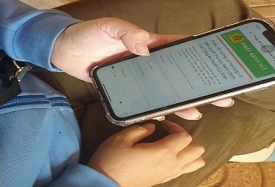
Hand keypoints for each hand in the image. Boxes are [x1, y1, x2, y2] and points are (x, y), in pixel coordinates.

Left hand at [51, 17, 234, 119]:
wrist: (61, 50)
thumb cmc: (85, 33)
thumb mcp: (106, 26)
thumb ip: (126, 31)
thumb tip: (146, 46)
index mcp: (144, 41)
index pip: (175, 46)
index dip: (196, 53)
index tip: (217, 62)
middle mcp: (143, 59)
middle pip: (175, 72)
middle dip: (196, 83)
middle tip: (218, 97)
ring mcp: (134, 74)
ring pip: (162, 88)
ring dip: (180, 99)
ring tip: (197, 112)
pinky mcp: (123, 87)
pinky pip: (143, 98)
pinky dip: (155, 107)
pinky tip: (166, 116)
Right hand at [88, 121, 204, 186]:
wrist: (106, 183)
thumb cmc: (112, 160)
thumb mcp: (122, 138)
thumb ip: (140, 128)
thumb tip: (152, 126)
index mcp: (163, 153)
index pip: (185, 136)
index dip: (175, 126)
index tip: (162, 124)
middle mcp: (171, 165)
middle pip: (198, 150)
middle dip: (187, 138)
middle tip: (170, 132)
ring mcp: (169, 174)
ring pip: (196, 162)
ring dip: (189, 150)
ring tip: (172, 143)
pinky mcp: (164, 180)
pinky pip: (185, 169)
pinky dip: (183, 160)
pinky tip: (166, 154)